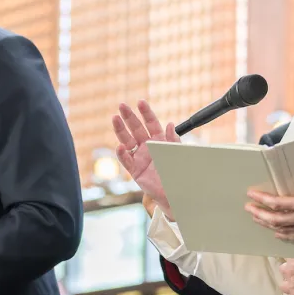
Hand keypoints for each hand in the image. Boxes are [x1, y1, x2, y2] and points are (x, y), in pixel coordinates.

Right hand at [112, 101, 177, 215]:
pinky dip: (122, 154)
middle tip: (122, 105)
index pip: (151, 123)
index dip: (146, 113)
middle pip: (136, 129)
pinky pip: (126, 161)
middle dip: (129, 117)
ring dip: (121, 130)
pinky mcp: (135, 171)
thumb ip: (173, 140)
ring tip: (115, 119)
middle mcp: (148, 147)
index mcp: (160, 140)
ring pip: (127, 141)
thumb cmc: (179, 172)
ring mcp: (140, 158)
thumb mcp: (178, 153)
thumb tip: (170, 124)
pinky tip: (120, 147)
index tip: (140, 102)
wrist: (176, 192)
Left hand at [246, 147, 293, 238]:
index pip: (280, 204)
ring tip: (256, 218)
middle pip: (277, 219)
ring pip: (284, 229)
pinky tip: (277, 233)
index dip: (264, 200)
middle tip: (248, 207)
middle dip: (260, 214)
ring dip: (268, 224)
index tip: (252, 195)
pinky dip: (283, 234)